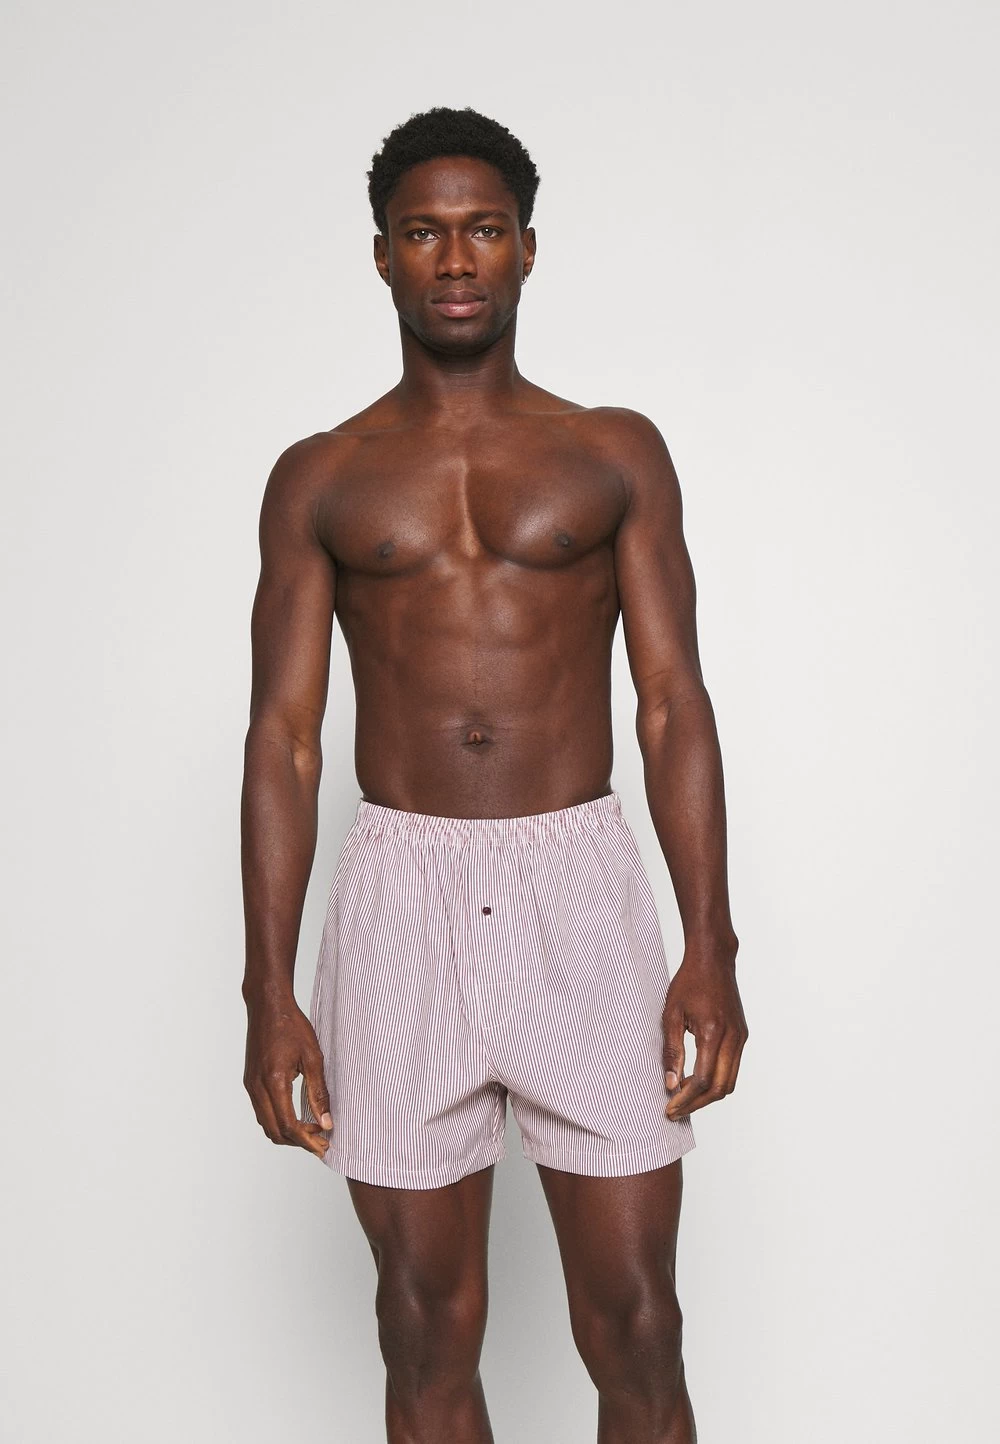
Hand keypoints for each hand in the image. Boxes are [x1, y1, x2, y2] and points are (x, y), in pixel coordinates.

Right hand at [243, 995, 333, 1159]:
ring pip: (266, 1125)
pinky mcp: (250, 1082)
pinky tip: (296, 1116)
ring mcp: (250, 1086)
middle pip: (275, 1132)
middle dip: (298, 1142)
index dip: (306, 1141)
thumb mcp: (313, 1057)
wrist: (268, 1005)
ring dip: (287, 1133)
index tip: (323, 1145)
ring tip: (311, 1130)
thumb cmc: (292, 1025)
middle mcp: (257, 1088)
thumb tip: (326, 1121)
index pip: (288, 1125)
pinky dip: (278, 1121)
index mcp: (274, 1081)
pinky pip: (262, 1112)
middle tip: (321, 1140)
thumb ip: (319, 1091)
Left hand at [661, 954, 748, 1119]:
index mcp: (713, 1032)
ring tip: (683, 1099)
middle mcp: (733, 1038)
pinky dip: (716, 1081)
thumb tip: (670, 1084)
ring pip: (729, 1082)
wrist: (713, 959)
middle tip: (675, 1111)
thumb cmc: (688, 982)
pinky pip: (732, 1068)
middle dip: (697, 1104)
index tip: (669, 1108)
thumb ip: (672, 1051)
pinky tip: (695, 1081)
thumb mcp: (671, 1014)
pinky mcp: (742, 1036)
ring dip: (707, 1096)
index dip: (685, 1099)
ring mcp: (741, 1038)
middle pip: (720, 1088)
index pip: (702, 1080)